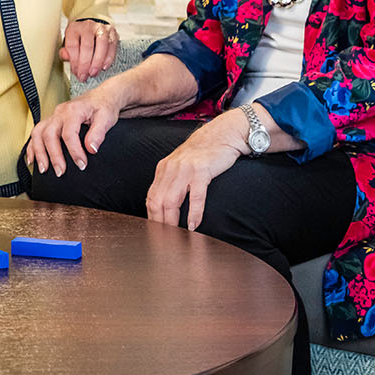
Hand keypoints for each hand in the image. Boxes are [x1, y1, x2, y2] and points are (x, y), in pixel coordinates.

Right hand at [25, 87, 121, 176]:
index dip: (74, 151)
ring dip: (39, 152)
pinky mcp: (50, 121)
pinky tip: (32, 160)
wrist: (101, 97)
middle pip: (49, 134)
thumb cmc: (103, 107)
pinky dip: (32, 147)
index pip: (69, 134)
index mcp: (74, 110)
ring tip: (44, 169)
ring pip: (38, 133)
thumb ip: (99, 133)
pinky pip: (36, 133)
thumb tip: (91, 149)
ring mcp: (53, 116)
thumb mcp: (106, 119)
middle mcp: (60, 112)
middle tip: (60, 172)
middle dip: (53, 155)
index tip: (81, 165)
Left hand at [61, 20, 118, 81]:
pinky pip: (112, 46)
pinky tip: (104, 67)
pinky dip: (109, 58)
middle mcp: (88, 26)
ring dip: (97, 61)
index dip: (74, 61)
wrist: (92, 29)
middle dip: (85, 64)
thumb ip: (66, 52)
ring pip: (102, 44)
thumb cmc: (79, 40)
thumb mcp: (68, 44)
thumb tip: (66, 57)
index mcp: (74, 28)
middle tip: (84, 76)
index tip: (76, 72)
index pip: (73, 45)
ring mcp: (102, 28)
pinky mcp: (112, 33)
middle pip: (87, 46)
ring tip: (93, 73)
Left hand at [145, 113, 248, 230]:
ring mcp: (185, 169)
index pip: (151, 197)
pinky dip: (194, 213)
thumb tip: (167, 206)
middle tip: (164, 240)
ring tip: (176, 237)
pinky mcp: (201, 171)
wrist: (222, 134)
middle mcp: (170, 169)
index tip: (155, 232)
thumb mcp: (181, 165)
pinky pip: (195, 196)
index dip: (151, 217)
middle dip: (159, 223)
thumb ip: (173, 182)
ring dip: (172, 222)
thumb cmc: (204, 154)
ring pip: (172, 201)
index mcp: (163, 169)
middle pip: (158, 201)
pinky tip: (194, 225)